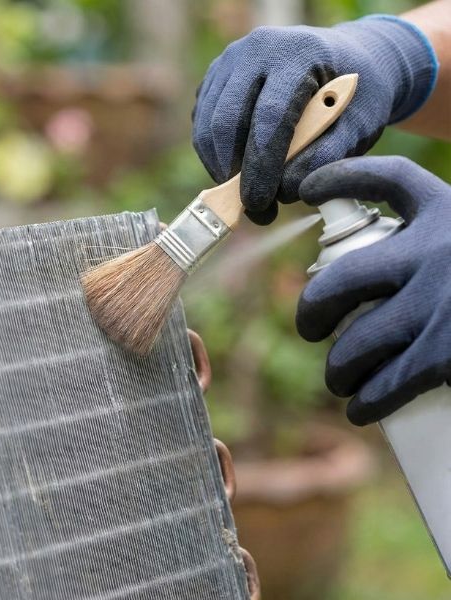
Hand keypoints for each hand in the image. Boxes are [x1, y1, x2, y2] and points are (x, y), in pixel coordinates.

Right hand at [192, 17, 437, 224]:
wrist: (344, 63)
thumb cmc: (355, 98)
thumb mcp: (359, 126)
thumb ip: (327, 158)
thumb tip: (287, 190)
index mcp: (296, 54)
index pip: (268, 117)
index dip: (260, 167)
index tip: (260, 204)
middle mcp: (255, 51)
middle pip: (226, 122)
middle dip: (234, 174)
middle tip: (254, 208)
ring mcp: (228, 63)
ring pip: (208, 128)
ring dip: (221, 169)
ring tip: (249, 194)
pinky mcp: (213, 81)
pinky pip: (202, 127)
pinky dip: (216, 157)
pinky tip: (240, 171)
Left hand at [296, 156, 450, 425]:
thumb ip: (440, 239)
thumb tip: (387, 263)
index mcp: (449, 211)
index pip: (385, 178)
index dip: (339, 177)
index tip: (306, 190)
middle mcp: (437, 252)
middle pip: (341, 280)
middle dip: (313, 310)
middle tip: (311, 327)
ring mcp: (443, 305)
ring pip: (358, 341)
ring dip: (338, 368)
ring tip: (338, 378)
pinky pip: (390, 382)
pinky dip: (368, 399)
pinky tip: (360, 407)